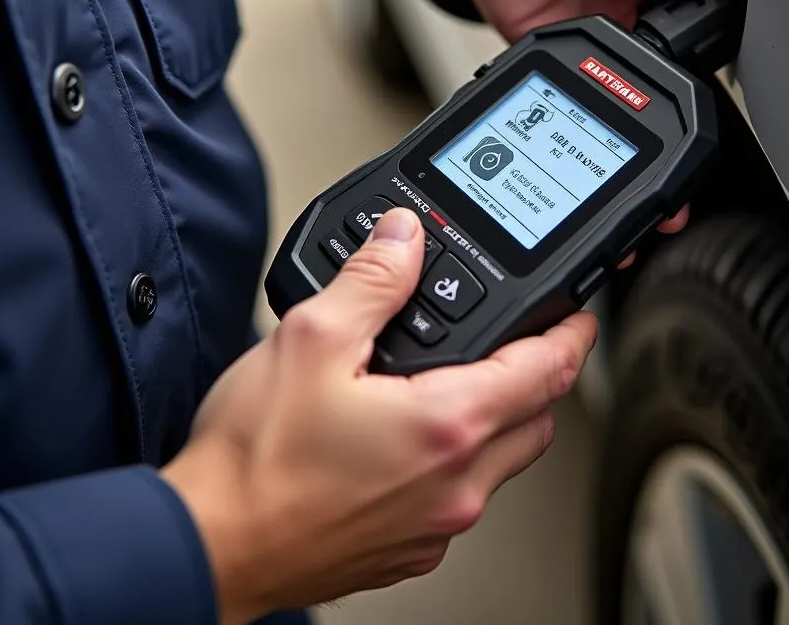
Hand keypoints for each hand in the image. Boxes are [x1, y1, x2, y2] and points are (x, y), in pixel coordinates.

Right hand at [162, 208, 596, 623]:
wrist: (208, 546)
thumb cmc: (254, 460)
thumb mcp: (313, 338)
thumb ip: (373, 280)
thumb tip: (405, 239)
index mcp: (448, 426)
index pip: (548, 370)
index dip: (572, 332)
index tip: (580, 312)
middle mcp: (455, 486)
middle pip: (536, 419)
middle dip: (538, 374)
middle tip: (521, 341)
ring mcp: (434, 527)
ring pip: (501, 462)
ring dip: (498, 418)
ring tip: (459, 381)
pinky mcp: (406, 550)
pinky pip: (460, 498)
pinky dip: (456, 461)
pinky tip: (411, 437)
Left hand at [439, 0, 692, 40]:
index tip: (672, 2)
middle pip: (657, 28)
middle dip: (653, 38)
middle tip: (634, 19)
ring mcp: (584, 3)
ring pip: (614, 53)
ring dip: (612, 55)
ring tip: (597, 27)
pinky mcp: (544, 23)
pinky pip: (564, 58)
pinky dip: (567, 62)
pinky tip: (567, 45)